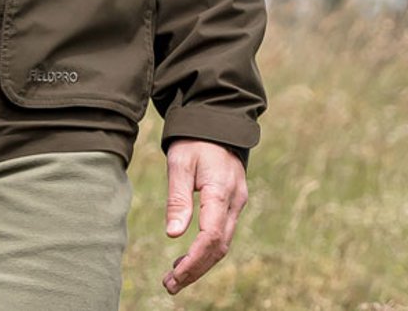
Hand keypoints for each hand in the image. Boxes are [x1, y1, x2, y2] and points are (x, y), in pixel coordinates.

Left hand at [162, 139, 247, 295]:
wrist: (217, 122)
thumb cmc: (195, 140)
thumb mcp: (180, 162)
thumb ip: (177, 198)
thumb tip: (173, 235)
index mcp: (221, 191)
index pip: (211, 236)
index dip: (194, 259)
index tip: (175, 275)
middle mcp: (235, 202)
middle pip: (219, 247)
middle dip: (196, 269)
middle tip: (169, 285)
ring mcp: (237, 204)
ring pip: (223, 244)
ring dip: (201, 264)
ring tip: (174, 278)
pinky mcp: (233, 204)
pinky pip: (223, 234)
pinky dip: (206, 250)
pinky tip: (187, 258)